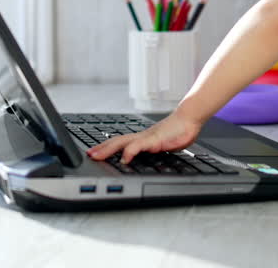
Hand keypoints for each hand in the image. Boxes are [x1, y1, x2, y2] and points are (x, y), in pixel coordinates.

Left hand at [86, 111, 203, 163]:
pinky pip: (139, 146)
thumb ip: (152, 150)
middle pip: (116, 141)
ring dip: (108, 149)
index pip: (119, 142)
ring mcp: (146, 137)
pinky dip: (130, 152)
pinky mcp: (154, 139)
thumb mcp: (161, 145)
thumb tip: (145, 158)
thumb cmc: (177, 131)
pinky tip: (124, 159)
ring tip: (97, 156)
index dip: (105, 147)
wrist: (189, 119)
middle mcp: (141, 136)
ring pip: (122, 142)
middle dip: (101, 149)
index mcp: (141, 139)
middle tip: (88, 155)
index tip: (94, 153)